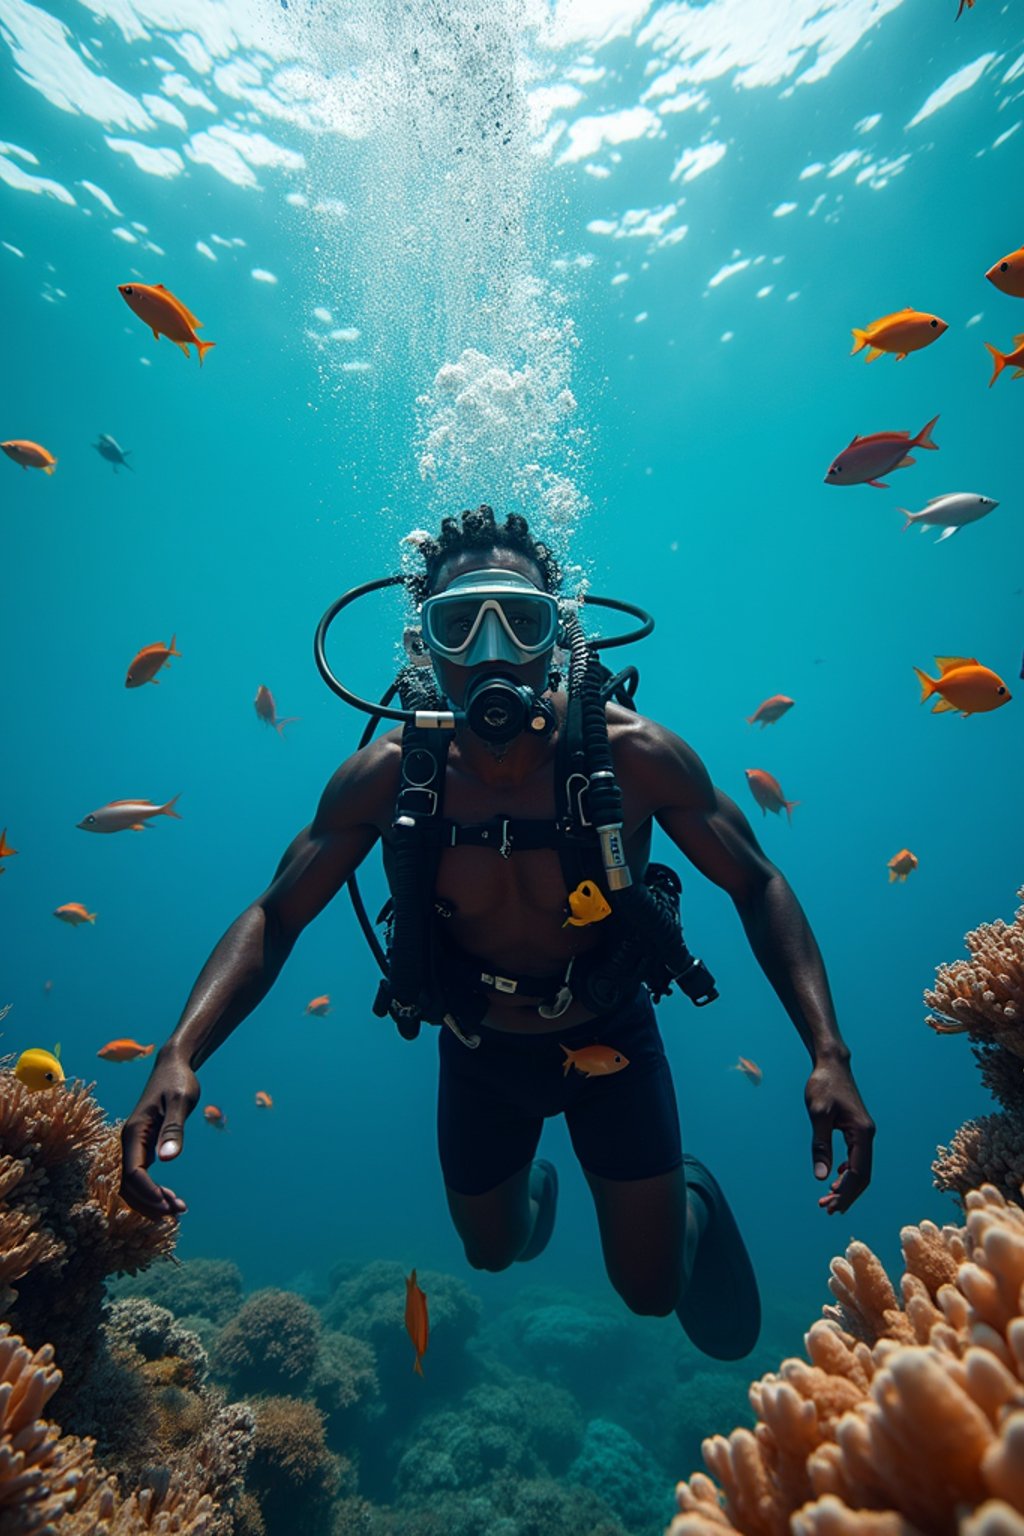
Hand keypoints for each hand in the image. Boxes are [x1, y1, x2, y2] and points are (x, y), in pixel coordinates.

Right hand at [119, 1048, 199, 1219]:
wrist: (173, 1066)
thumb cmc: (178, 1081)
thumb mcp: (180, 1101)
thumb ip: (174, 1129)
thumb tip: (168, 1159)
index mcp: (134, 1132)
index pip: (134, 1173)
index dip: (148, 1193)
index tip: (168, 1206)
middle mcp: (129, 1141)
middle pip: (128, 1185)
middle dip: (150, 1203)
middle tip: (177, 1213)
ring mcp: (134, 1145)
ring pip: (132, 1184)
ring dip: (150, 1200)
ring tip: (177, 1210)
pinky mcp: (142, 1146)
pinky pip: (140, 1176)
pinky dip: (152, 1191)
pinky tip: (170, 1198)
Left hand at [805, 1056, 874, 1214]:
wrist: (831, 1064)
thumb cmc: (823, 1085)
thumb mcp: (818, 1115)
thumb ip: (820, 1146)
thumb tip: (821, 1177)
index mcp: (862, 1133)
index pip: (858, 1173)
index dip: (845, 1193)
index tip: (829, 1206)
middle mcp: (868, 1135)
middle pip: (862, 1176)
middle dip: (846, 1195)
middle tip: (827, 1209)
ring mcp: (864, 1133)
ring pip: (860, 1168)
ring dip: (846, 1186)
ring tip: (828, 1199)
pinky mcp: (857, 1130)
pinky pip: (856, 1159)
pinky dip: (846, 1173)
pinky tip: (834, 1178)